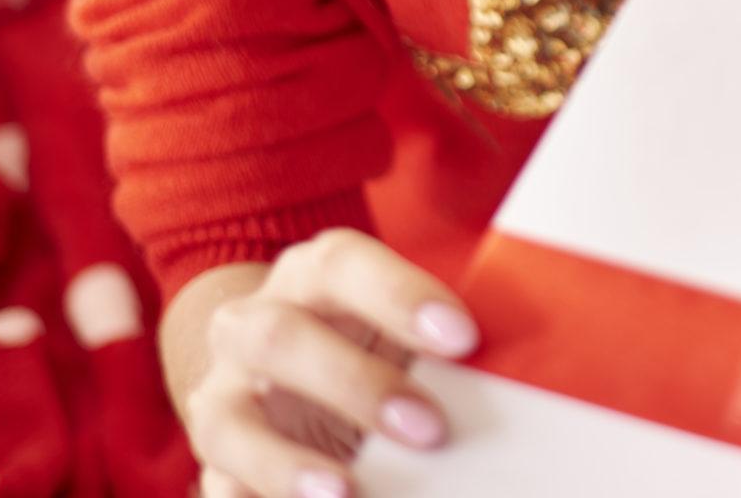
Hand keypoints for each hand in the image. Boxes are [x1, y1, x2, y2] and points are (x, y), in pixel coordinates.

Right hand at [169, 232, 479, 497]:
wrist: (283, 362)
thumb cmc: (375, 339)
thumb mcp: (405, 324)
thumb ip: (448, 340)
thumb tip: (528, 367)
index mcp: (312, 275)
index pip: (343, 266)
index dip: (400, 297)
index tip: (465, 339)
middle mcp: (251, 325)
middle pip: (280, 338)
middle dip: (355, 384)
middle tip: (430, 429)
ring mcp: (220, 396)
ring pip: (227, 420)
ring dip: (287, 463)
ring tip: (347, 492)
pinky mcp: (213, 461)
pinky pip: (218, 490)